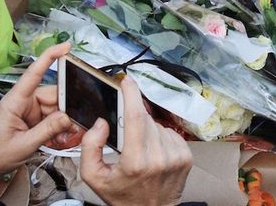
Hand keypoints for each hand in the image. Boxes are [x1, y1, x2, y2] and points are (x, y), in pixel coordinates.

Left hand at [0, 42, 78, 190]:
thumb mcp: (23, 145)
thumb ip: (47, 130)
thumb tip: (70, 116)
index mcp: (16, 101)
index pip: (34, 73)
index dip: (50, 57)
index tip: (66, 46)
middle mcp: (23, 101)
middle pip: (53, 94)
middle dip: (68, 105)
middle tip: (81, 120)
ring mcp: (28, 110)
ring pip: (56, 107)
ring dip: (65, 119)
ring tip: (72, 134)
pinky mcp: (32, 120)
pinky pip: (52, 117)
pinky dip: (59, 126)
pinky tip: (64, 137)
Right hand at [80, 76, 192, 205]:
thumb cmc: (122, 196)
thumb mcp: (94, 177)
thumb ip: (90, 147)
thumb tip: (102, 122)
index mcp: (135, 162)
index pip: (135, 117)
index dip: (131, 94)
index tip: (127, 81)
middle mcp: (159, 157)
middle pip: (145, 119)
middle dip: (133, 118)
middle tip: (125, 133)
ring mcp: (176, 156)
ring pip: (158, 125)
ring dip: (147, 130)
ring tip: (140, 150)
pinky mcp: (186, 157)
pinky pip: (170, 133)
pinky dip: (160, 137)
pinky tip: (153, 152)